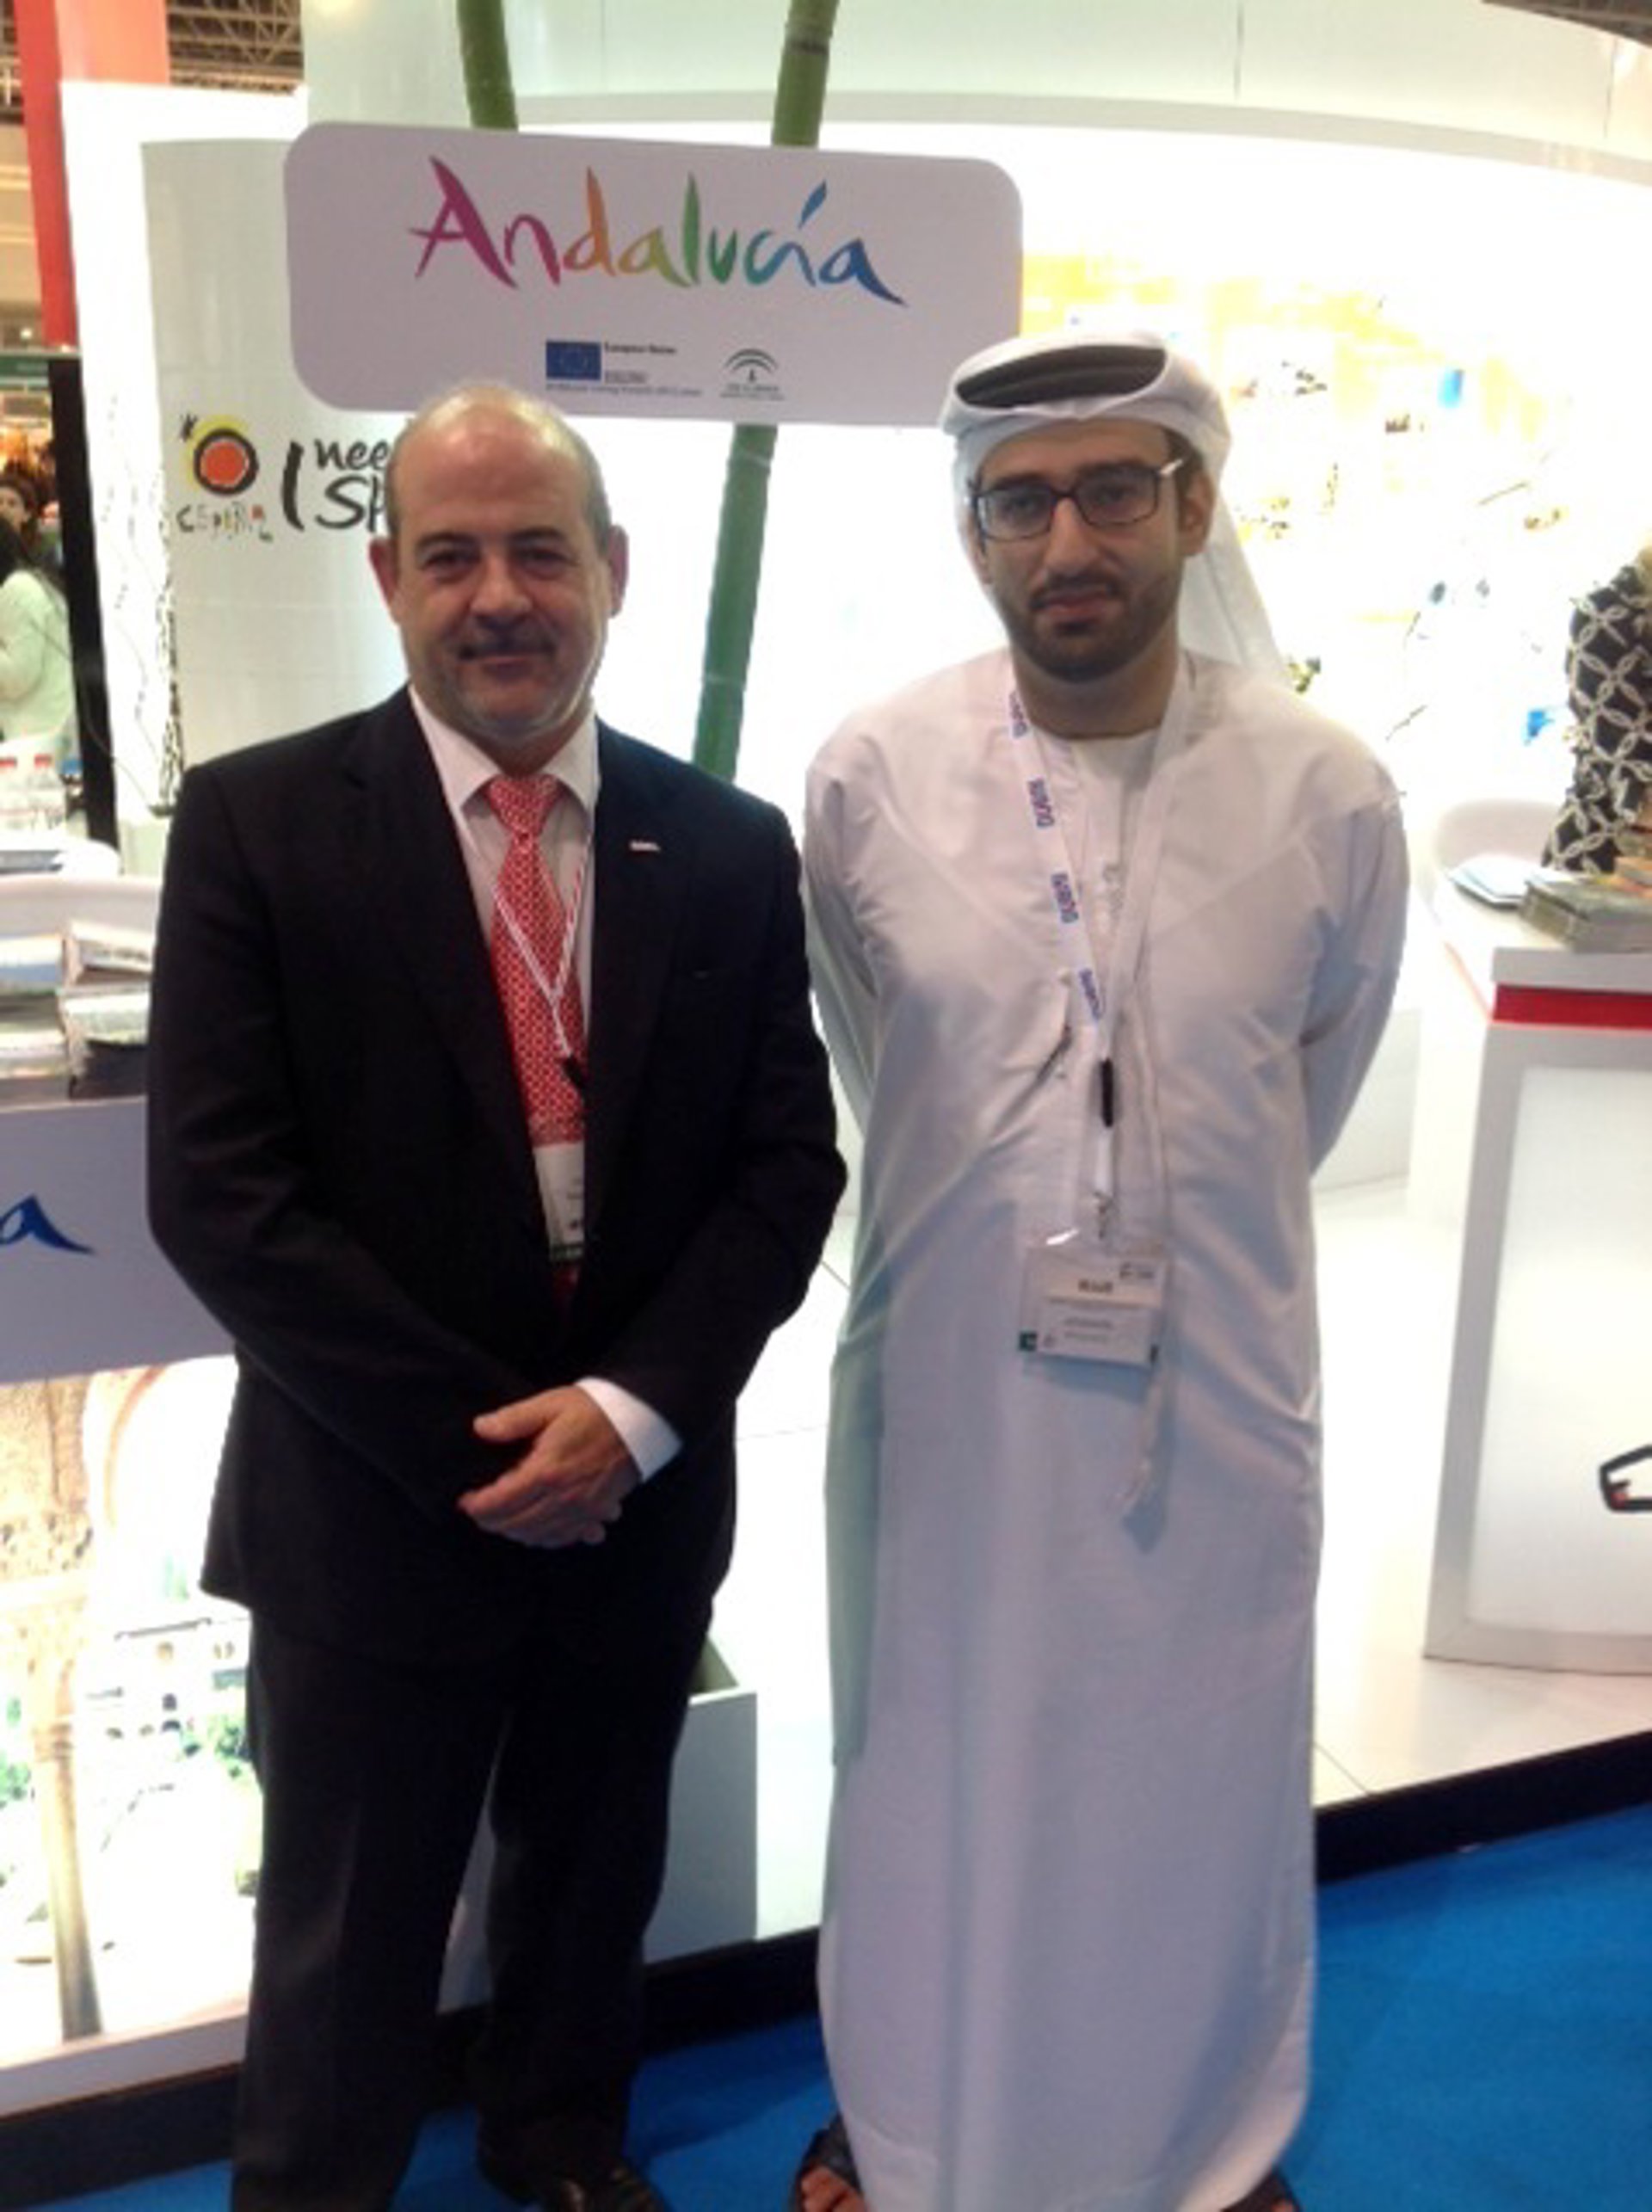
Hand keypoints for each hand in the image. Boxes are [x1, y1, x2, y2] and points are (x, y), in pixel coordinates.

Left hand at [459, 1386, 639, 1548]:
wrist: (641, 1420)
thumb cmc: (595, 1410)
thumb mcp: (550, 1405)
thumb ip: (513, 1420)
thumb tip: (481, 1428)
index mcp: (547, 1470)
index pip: (500, 1502)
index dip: (477, 1506)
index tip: (466, 1501)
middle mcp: (563, 1497)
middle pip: (515, 1524)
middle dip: (491, 1522)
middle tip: (479, 1511)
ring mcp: (582, 1509)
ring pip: (538, 1536)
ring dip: (515, 1532)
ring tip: (502, 1519)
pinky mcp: (597, 1512)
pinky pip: (565, 1537)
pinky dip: (546, 1538)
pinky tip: (537, 1530)